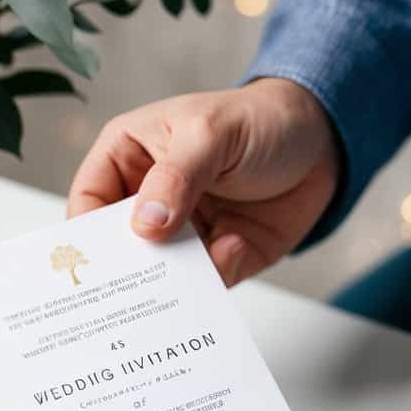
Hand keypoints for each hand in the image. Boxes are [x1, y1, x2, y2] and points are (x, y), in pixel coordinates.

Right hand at [67, 79, 339, 285]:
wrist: (324, 144)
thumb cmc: (258, 120)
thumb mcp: (211, 134)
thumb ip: (176, 177)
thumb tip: (145, 225)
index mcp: (129, 157)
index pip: (88, 202)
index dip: (86, 235)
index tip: (91, 264)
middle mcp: (149, 200)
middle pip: (119, 248)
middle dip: (125, 270)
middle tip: (131, 291)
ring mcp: (183, 234)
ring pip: (162, 273)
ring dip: (174, 280)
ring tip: (191, 272)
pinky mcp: (218, 258)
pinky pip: (206, 283)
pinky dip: (217, 273)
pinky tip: (235, 244)